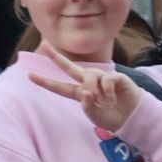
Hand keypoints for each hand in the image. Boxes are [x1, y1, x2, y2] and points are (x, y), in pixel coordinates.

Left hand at [28, 43, 143, 129]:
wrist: (132, 117)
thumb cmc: (111, 116)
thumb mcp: (95, 116)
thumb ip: (86, 105)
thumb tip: (84, 91)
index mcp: (79, 93)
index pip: (59, 86)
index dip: (45, 81)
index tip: (29, 75)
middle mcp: (87, 82)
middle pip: (69, 67)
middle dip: (55, 56)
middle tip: (43, 44)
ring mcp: (101, 78)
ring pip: (89, 75)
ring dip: (95, 91)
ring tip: (105, 102)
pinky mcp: (115, 76)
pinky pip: (105, 79)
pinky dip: (107, 91)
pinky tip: (112, 99)